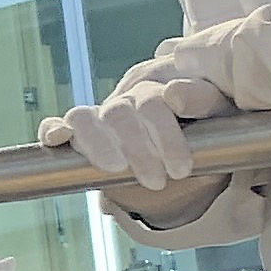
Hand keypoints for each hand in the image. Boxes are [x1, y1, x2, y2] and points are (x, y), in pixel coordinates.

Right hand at [41, 72, 231, 192]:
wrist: (187, 150)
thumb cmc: (205, 125)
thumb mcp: (217, 112)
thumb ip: (202, 99)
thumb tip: (174, 92)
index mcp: (157, 90)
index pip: (151, 102)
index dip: (163, 136)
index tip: (180, 168)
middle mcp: (125, 100)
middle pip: (118, 113)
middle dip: (136, 149)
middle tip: (157, 181)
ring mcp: (101, 116)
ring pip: (84, 117)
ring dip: (97, 144)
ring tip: (115, 169)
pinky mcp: (79, 133)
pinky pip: (59, 125)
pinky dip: (53, 130)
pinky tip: (56, 141)